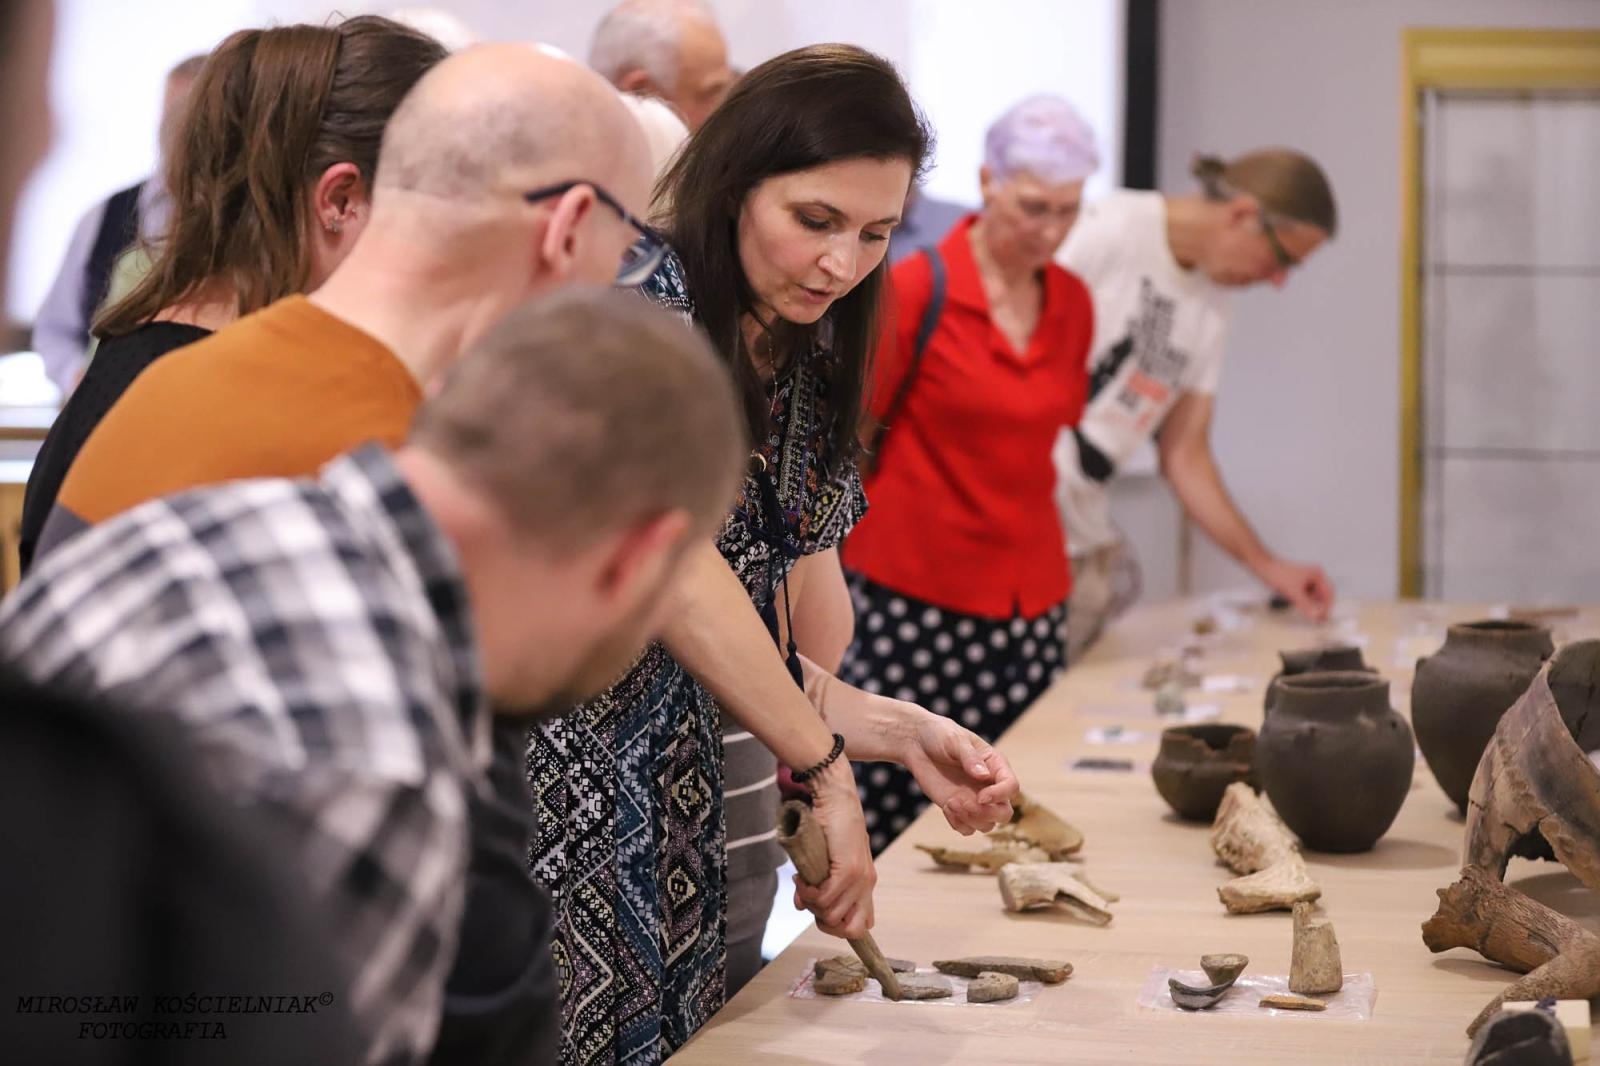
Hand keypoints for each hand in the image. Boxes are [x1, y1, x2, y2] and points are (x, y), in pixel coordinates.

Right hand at [791, 760, 875, 938]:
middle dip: (825, 922)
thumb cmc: (829, 826)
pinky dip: (808, 893)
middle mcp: (867, 884)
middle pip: (849, 929)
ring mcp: (860, 878)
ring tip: (803, 883)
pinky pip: (825, 898)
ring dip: (811, 903)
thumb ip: (817, 887)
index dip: (839, 928)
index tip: (820, 913)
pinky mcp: (848, 869)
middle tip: (810, 901)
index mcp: (865, 884)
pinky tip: (801, 878)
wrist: (836, 798)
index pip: (863, 925)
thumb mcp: (824, 862)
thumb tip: (800, 907)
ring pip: (832, 914)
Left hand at [898, 711, 1017, 833]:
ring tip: (951, 803)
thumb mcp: (955, 740)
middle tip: (965, 804)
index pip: (1011, 787)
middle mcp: (989, 786)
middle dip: (988, 814)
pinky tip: (946, 807)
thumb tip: (983, 775)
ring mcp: (974, 800)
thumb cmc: (940, 735)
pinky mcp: (959, 809)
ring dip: (970, 820)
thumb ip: (970, 757)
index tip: (980, 797)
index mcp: (996, 765)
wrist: (918, 743)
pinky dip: (958, 824)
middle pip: (1004, 813)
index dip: (1000, 795)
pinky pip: (967, 829)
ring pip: (987, 825)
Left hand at [1257, 557, 1334, 621]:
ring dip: (1313, 605)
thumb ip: (1306, 605)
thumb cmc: (1278, 575)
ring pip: (1314, 596)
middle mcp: (1315, 576)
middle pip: (1323, 595)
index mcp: (1317, 574)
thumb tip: (1317, 616)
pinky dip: (1305, 602)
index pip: (1329, 593)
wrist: (1263, 567)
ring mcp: (1307, 579)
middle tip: (1318, 620)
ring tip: (1308, 614)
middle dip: (1320, 606)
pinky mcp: (1299, 583)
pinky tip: (1300, 607)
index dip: (1327, 606)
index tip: (1323, 617)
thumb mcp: (1294, 593)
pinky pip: (1307, 595)